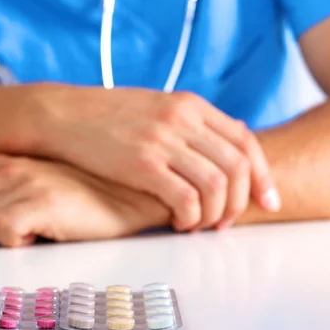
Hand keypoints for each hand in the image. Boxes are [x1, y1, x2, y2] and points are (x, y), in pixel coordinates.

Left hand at [0, 154, 168, 246]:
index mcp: (6, 158)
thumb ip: (4, 187)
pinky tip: (45, 231)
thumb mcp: (37, 180)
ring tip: (36, 226)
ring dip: (8, 232)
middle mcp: (12, 164)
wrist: (131, 194)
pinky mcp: (42, 202)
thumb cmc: (85, 193)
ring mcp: (26, 181)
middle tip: (19, 225)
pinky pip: (7, 232)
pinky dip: (22, 239)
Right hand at [36, 86, 279, 230]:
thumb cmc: (107, 116)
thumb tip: (222, 146)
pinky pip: (185, 198)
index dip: (262, 177)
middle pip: (237, 166)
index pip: (245, 142)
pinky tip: (178, 222)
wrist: (61, 113)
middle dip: (240, 203)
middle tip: (225, 223)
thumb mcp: (156, 107)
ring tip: (199, 225)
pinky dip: (191, 217)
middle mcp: (182, 119)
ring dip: (215, 214)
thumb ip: (190, 123)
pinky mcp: (140, 164)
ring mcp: (161, 140)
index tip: (267, 202)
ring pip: (216, 185)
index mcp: (190, 104)